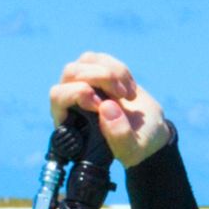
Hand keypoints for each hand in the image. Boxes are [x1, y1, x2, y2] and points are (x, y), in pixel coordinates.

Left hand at [49, 50, 170, 167]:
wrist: (149, 131)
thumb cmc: (138, 144)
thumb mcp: (133, 150)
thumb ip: (120, 137)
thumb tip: (106, 107)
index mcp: (70, 123)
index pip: (59, 96)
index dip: (78, 94)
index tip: (100, 105)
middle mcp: (71, 100)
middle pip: (71, 72)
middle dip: (99, 78)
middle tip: (121, 95)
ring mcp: (82, 83)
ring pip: (86, 61)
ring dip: (111, 73)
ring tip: (129, 94)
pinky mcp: (95, 72)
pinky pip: (99, 59)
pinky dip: (119, 70)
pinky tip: (129, 88)